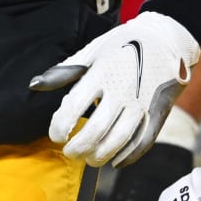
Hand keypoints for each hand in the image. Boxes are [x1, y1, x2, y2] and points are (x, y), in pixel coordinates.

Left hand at [32, 11, 198, 166]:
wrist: (166, 38)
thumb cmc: (122, 45)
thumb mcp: (91, 51)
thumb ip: (63, 71)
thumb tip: (34, 85)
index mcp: (101, 73)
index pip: (73, 107)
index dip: (59, 126)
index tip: (55, 135)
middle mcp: (122, 90)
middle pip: (96, 130)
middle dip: (78, 148)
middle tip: (69, 152)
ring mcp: (141, 104)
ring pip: (119, 141)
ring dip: (100, 155)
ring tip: (88, 158)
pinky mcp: (158, 113)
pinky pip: (143, 142)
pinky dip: (128, 157)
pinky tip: (115, 162)